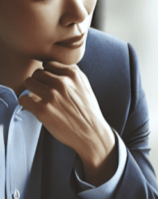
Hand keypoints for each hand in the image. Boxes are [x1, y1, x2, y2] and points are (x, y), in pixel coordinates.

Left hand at [19, 61, 116, 186]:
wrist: (93, 134)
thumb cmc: (88, 112)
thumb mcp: (85, 87)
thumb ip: (71, 74)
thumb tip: (49, 67)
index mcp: (73, 74)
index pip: (49, 64)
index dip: (49, 75)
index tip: (53, 85)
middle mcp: (62, 82)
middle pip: (37, 73)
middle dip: (40, 83)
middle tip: (47, 96)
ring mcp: (52, 95)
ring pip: (29, 83)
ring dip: (33, 92)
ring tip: (42, 102)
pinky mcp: (43, 109)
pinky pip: (23, 99)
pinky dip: (28, 104)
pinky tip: (37, 109)